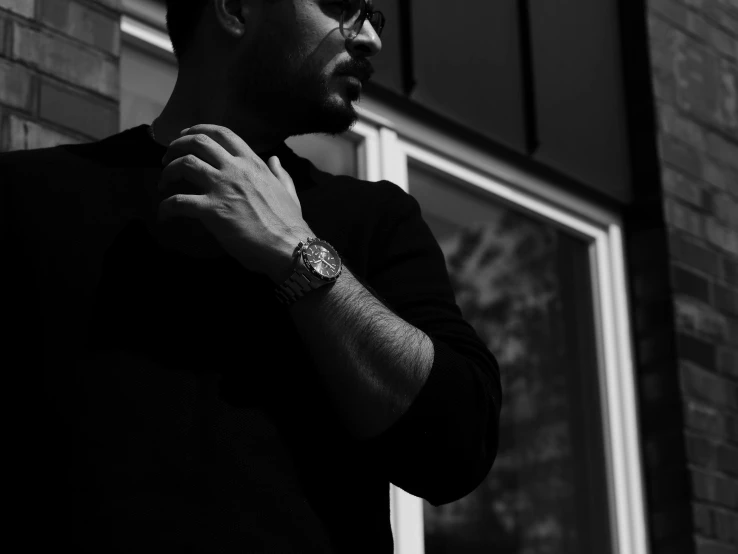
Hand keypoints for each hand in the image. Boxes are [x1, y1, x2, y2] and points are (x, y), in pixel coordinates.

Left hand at [158, 124, 311, 280]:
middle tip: (167, 159)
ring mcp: (222, 188)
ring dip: (168, 172)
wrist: (288, 246)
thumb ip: (280, 173)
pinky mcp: (211, 210)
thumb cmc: (289, 223)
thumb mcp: (288, 192)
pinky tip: (164, 215)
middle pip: (197, 142)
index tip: (186, 136)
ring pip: (184, 165)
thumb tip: (275, 160)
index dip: (199, 130)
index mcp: (253, 163)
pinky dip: (166, 207)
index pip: (222, 134)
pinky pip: (178, 202)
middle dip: (176, 146)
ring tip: (164, 182)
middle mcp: (235, 169)